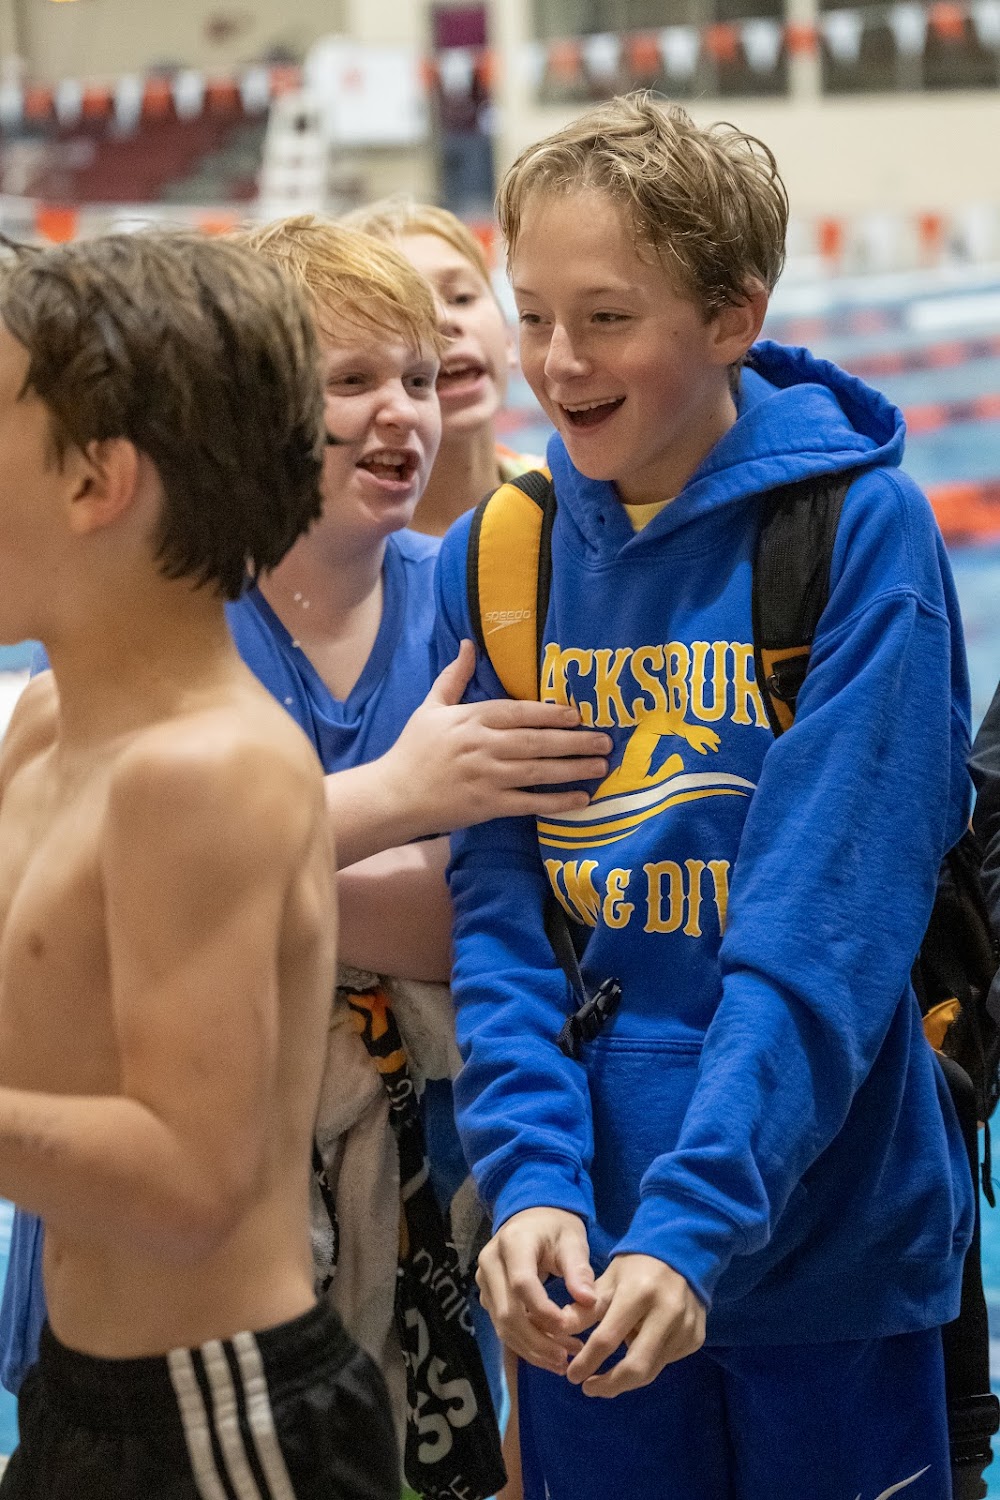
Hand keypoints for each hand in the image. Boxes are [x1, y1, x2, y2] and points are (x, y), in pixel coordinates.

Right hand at [383, 641, 610, 835]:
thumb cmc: (414, 749)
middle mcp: (482, 747)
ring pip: (538, 772)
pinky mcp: (488, 806)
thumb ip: (455, 677)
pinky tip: (580, 798)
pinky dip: (556, 802)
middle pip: (535, 741)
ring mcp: (486, 778)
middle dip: (574, 741)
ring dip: (573, 768)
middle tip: (604, 739)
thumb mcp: (430, 707)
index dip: (550, 712)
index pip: (517, 712)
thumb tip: (468, 644)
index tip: (577, 713)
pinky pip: (529, 803)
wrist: (394, 795)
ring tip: (601, 765)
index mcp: (470, 719)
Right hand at [476, 1207, 596, 1374]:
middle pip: (508, 1312)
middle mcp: (490, 1263)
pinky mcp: (487, 1296)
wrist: (532, 1217)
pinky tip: (549, 1353)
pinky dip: (525, 1344)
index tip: (568, 1328)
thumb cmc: (556, 1227)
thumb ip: (579, 1269)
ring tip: (562, 1361)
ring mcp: (484, 1281)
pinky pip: (503, 1326)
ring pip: (502, 1326)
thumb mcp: (573, 1240)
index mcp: (513, 1243)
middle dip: (537, 1341)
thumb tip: (589, 1301)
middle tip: (566, 1358)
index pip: (522, 1284)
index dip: (543, 1311)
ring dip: (531, 1348)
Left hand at [561, 1253, 704, 1397]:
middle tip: (590, 1389)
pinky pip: (666, 1361)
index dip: (587, 1362)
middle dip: (610, 1385)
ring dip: (627, 1376)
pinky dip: (647, 1362)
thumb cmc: (637, 1266)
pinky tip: (638, 1347)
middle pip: (637, 1367)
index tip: (572, 1376)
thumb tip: (558, 1333)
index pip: (608, 1338)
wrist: (682, 1253)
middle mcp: (667, 1311)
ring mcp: (686, 1327)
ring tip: (610, 1371)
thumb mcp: (607, 1280)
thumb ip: (584, 1309)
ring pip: (652, 1369)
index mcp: (639, 1292)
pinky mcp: (696, 1337)